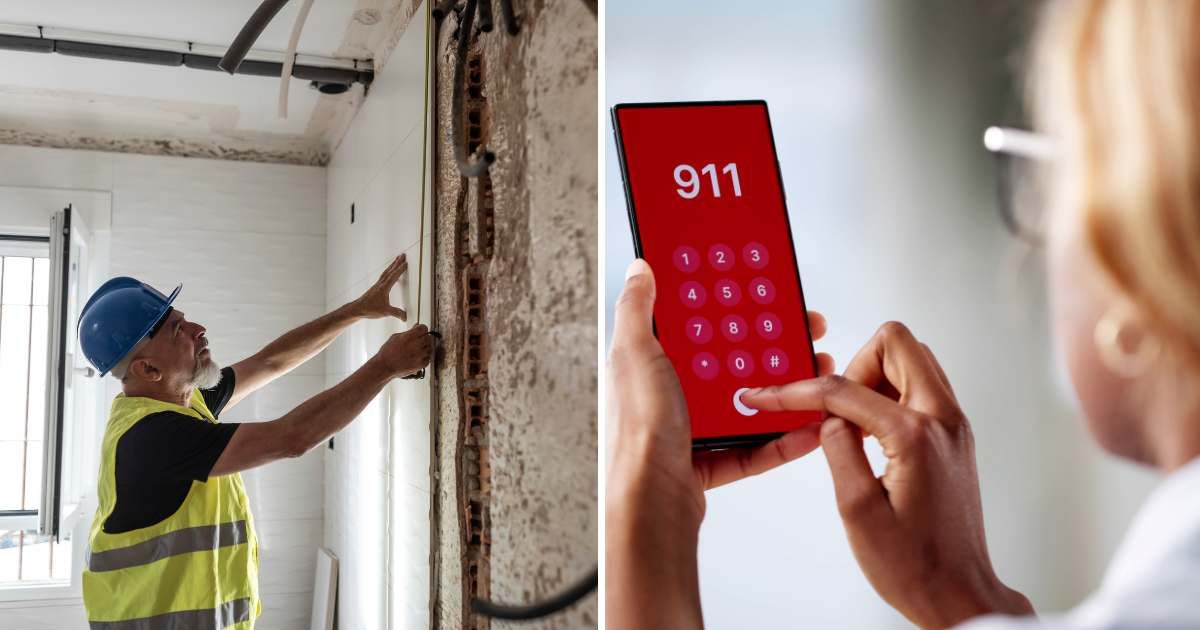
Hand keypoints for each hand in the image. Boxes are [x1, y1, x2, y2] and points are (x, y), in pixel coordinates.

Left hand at [353, 255, 408, 320]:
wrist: (357, 309)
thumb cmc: (369, 309)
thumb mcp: (385, 312)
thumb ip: (396, 313)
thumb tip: (405, 317)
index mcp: (384, 288)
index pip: (394, 276)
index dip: (400, 270)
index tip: (406, 263)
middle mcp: (380, 284)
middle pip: (390, 270)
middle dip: (397, 263)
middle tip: (402, 255)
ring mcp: (378, 285)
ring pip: (386, 272)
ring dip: (392, 265)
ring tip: (397, 259)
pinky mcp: (376, 287)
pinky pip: (384, 276)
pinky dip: (388, 271)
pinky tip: (390, 272)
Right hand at [375, 324, 433, 377]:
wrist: (385, 366)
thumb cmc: (387, 352)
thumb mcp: (396, 337)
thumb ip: (408, 332)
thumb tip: (416, 326)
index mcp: (409, 336)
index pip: (424, 328)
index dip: (422, 329)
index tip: (420, 331)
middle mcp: (416, 345)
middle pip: (428, 337)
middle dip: (423, 338)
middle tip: (416, 343)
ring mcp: (420, 355)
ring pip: (429, 348)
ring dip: (424, 349)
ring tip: (415, 351)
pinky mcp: (421, 364)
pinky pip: (428, 358)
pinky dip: (424, 358)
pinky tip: (416, 358)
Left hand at [605, 259, 833, 628]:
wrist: (650, 503)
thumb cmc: (637, 430)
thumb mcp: (634, 355)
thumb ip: (637, 310)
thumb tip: (640, 269)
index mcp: (652, 364)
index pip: (699, 324)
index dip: (732, 304)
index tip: (764, 291)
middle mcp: (670, 394)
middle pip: (731, 360)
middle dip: (772, 345)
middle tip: (807, 332)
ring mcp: (693, 429)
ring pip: (750, 402)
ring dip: (788, 389)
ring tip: (819, 373)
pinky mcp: (712, 463)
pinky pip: (757, 446)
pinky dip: (784, 438)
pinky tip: (811, 425)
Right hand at [742, 322, 1032, 627]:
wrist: (957, 593)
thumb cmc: (911, 565)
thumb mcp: (856, 508)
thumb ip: (837, 448)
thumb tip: (827, 417)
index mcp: (915, 436)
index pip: (844, 390)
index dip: (796, 391)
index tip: (766, 395)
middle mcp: (944, 419)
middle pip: (895, 343)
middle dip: (853, 366)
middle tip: (834, 409)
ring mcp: (954, 424)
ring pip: (911, 359)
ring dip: (873, 378)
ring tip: (851, 425)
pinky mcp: (954, 435)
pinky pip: (920, 386)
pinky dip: (889, 396)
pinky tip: (870, 435)